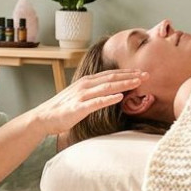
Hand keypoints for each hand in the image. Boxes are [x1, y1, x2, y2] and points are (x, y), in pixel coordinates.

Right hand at [26, 69, 146, 135]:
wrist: (43, 118)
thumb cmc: (62, 109)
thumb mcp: (79, 96)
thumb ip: (93, 92)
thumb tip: (109, 92)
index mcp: (87, 82)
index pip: (110, 74)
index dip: (126, 72)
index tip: (141, 72)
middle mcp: (85, 86)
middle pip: (111, 78)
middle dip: (130, 76)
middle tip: (147, 75)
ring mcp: (82, 96)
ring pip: (107, 87)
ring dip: (124, 84)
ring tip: (138, 82)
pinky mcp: (78, 108)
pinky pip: (96, 103)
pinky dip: (109, 99)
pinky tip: (120, 97)